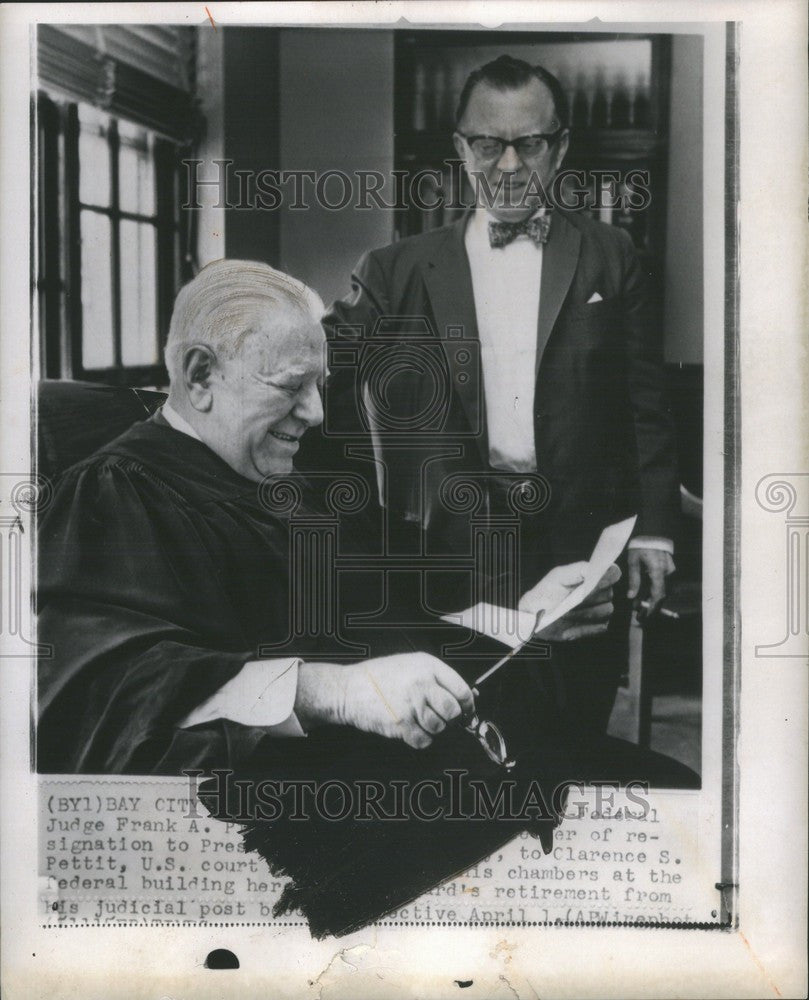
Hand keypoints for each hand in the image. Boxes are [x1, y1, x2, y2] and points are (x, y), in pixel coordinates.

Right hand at [294, 653, 474, 748]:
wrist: (348, 689)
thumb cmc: (380, 677)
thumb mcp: (411, 665)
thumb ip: (437, 678)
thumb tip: (466, 698)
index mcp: (428, 666)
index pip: (461, 690)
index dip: (468, 705)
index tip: (466, 711)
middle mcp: (422, 683)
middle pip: (453, 711)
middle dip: (451, 719)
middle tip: (443, 718)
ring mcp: (411, 704)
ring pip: (439, 727)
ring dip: (433, 729)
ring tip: (419, 720)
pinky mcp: (401, 723)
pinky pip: (423, 740)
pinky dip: (421, 740)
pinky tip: (411, 729)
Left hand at [520, 562, 620, 641]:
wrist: (535, 617)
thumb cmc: (545, 593)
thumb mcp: (558, 577)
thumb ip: (579, 569)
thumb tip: (596, 567)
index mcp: (591, 576)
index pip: (612, 573)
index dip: (606, 578)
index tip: (591, 584)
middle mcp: (599, 592)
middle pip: (608, 594)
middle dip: (587, 599)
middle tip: (569, 602)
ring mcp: (600, 609)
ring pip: (606, 611)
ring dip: (583, 614)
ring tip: (564, 615)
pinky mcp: (596, 626)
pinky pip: (600, 628)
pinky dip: (582, 629)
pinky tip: (567, 629)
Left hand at [627, 547, 675, 616]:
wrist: (652, 531)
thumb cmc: (640, 545)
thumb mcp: (633, 562)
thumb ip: (634, 580)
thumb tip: (631, 597)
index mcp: (658, 571)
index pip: (658, 595)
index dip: (652, 607)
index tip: (645, 616)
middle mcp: (667, 572)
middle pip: (663, 595)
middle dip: (652, 606)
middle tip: (640, 615)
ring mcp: (671, 570)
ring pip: (664, 590)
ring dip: (653, 599)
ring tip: (640, 606)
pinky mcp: (670, 567)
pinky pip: (665, 583)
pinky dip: (656, 590)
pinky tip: (645, 594)